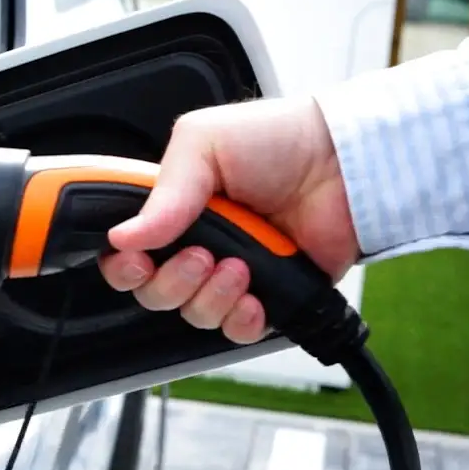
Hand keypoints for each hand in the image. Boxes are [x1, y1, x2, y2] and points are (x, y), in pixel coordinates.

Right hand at [98, 96, 359, 343]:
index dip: (124, 265)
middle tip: (201, 256)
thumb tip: (125, 235)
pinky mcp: (270, 297)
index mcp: (172, 208)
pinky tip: (253, 296)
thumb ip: (163, 193)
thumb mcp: (203, 143)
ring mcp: (232, 274)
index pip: (128, 252)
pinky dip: (240, 320)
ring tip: (239, 267)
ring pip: (194, 314)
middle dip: (171, 282)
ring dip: (210, 297)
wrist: (343, 162)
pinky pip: (237, 331)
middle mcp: (198, 244)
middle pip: (154, 292)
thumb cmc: (278, 139)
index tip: (136, 260)